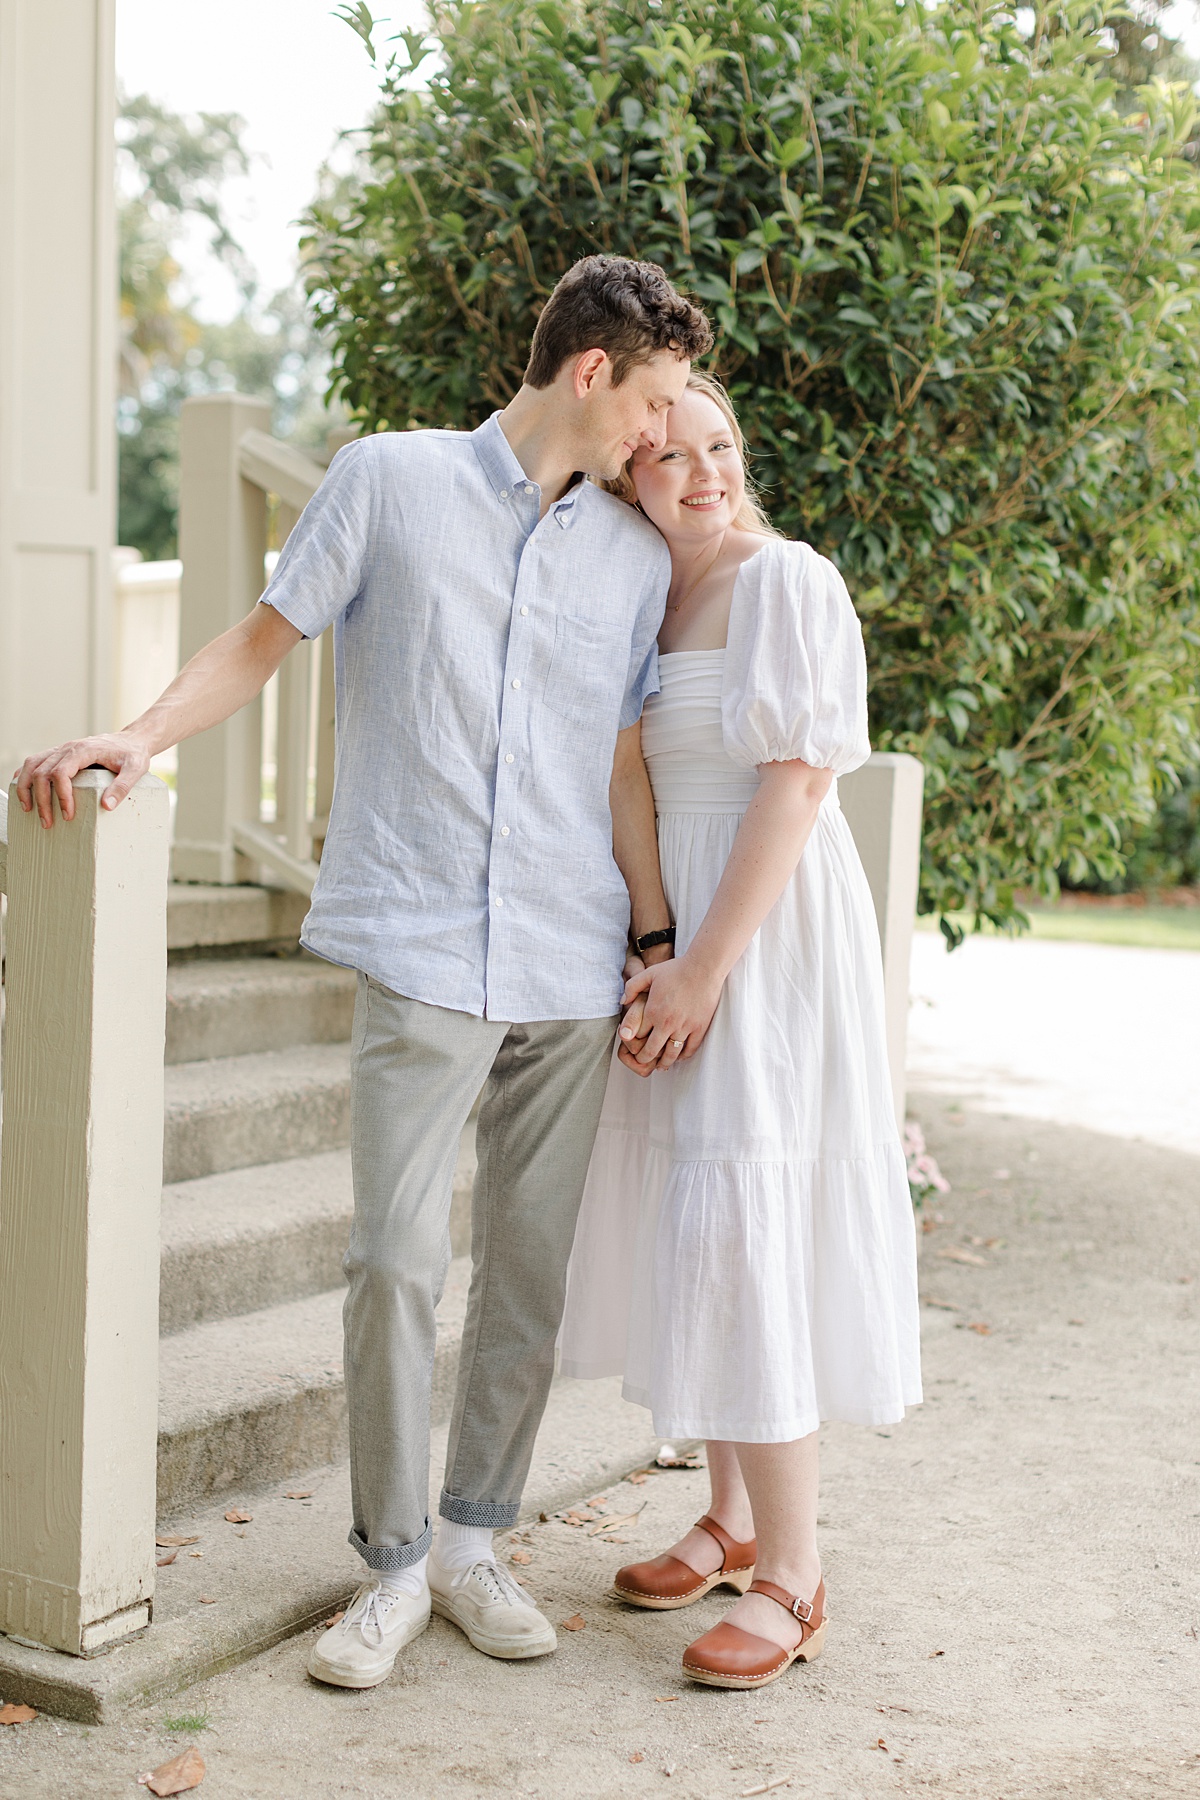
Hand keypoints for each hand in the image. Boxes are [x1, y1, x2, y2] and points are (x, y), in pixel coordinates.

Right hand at [15, 730, 153, 826]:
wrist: (130, 741)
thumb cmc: (132, 754)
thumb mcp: (135, 769)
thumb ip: (123, 786)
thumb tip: (107, 806)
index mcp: (83, 750)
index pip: (61, 772)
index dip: (61, 795)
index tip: (68, 814)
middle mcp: (68, 748)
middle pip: (42, 772)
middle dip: (42, 799)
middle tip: (48, 822)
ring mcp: (61, 750)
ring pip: (32, 765)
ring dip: (26, 787)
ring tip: (28, 810)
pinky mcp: (59, 754)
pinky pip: (34, 761)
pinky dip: (24, 775)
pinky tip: (24, 791)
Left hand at [620, 952, 722, 1071]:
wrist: (703, 968)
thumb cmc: (676, 969)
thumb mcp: (649, 974)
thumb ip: (632, 987)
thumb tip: (622, 1002)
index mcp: (652, 1011)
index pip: (638, 1036)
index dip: (633, 1043)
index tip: (633, 1046)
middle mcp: (667, 1023)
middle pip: (652, 1050)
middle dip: (645, 1059)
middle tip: (643, 1061)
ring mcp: (684, 1027)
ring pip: (671, 1054)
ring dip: (664, 1062)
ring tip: (660, 1065)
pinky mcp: (699, 1028)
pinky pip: (690, 1049)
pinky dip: (683, 1056)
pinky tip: (679, 1057)